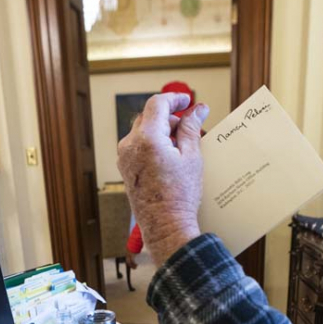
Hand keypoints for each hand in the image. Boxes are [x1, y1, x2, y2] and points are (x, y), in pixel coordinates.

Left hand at [117, 93, 209, 265]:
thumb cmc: (179, 196)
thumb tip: (198, 109)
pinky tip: (169, 156)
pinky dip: (153, 143)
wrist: (165, 225)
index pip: (157, 104)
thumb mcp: (192, 157)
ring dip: (161, 130)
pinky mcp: (125, 168)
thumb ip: (191, 128)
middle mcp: (130, 145)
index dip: (174, 98)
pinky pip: (138, 145)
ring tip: (181, 145)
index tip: (187, 101)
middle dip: (169, 116)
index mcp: (147, 138)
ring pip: (143, 130)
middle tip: (189, 125)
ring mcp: (124, 157)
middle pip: (149, 116)